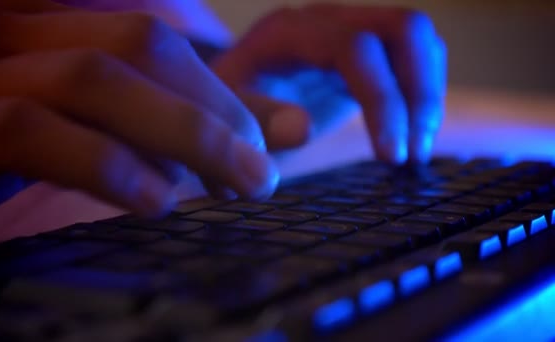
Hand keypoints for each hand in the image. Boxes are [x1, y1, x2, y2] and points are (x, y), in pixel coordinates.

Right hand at [0, 0, 278, 220]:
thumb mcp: (88, 125)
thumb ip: (175, 121)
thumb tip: (287, 127)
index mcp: (42, 25)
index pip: (153, 38)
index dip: (220, 88)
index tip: (268, 142)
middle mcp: (6, 36)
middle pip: (134, 46)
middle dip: (212, 110)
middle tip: (259, 173)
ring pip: (89, 79)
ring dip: (178, 133)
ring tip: (230, 185)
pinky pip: (25, 132)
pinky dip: (102, 163)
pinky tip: (154, 200)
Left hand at [212, 4, 446, 163]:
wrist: (230, 91)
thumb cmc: (225, 108)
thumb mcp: (225, 117)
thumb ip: (257, 119)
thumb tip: (304, 126)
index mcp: (289, 33)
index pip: (354, 48)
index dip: (381, 99)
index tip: (391, 156)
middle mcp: (326, 21)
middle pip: (402, 28)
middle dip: (420, 93)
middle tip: (414, 154)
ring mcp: (349, 31)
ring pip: (417, 39)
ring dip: (428, 94)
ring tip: (417, 151)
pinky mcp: (364, 53)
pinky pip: (411, 56)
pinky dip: (422, 93)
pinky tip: (412, 134)